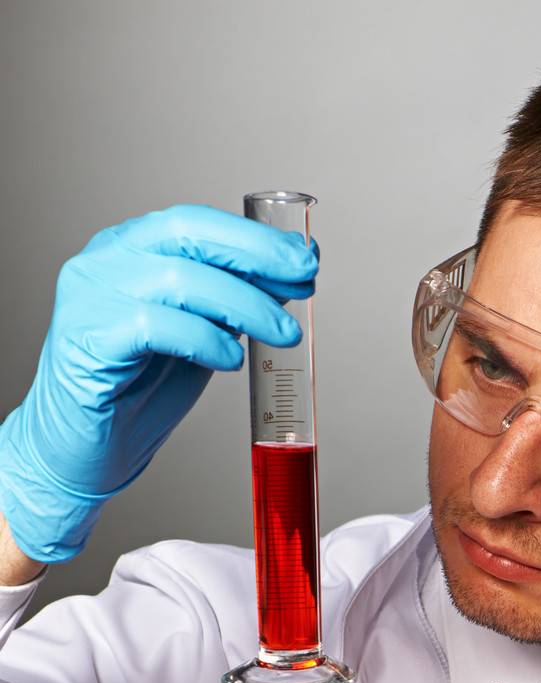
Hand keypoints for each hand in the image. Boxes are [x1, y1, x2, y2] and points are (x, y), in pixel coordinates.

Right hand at [0, 204, 318, 563]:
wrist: (85, 450)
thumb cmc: (138, 393)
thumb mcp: (200, 336)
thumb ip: (233, 304)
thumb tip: (289, 278)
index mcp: (132, 249)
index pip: (197, 224)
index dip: (256, 238)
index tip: (305, 258)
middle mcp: (106, 261)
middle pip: (188, 235)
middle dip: (256, 255)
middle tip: (304, 280)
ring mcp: (91, 295)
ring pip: (179, 279)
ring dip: (244, 305)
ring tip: (281, 334)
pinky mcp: (87, 339)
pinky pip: (155, 327)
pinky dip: (204, 341)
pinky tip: (231, 359)